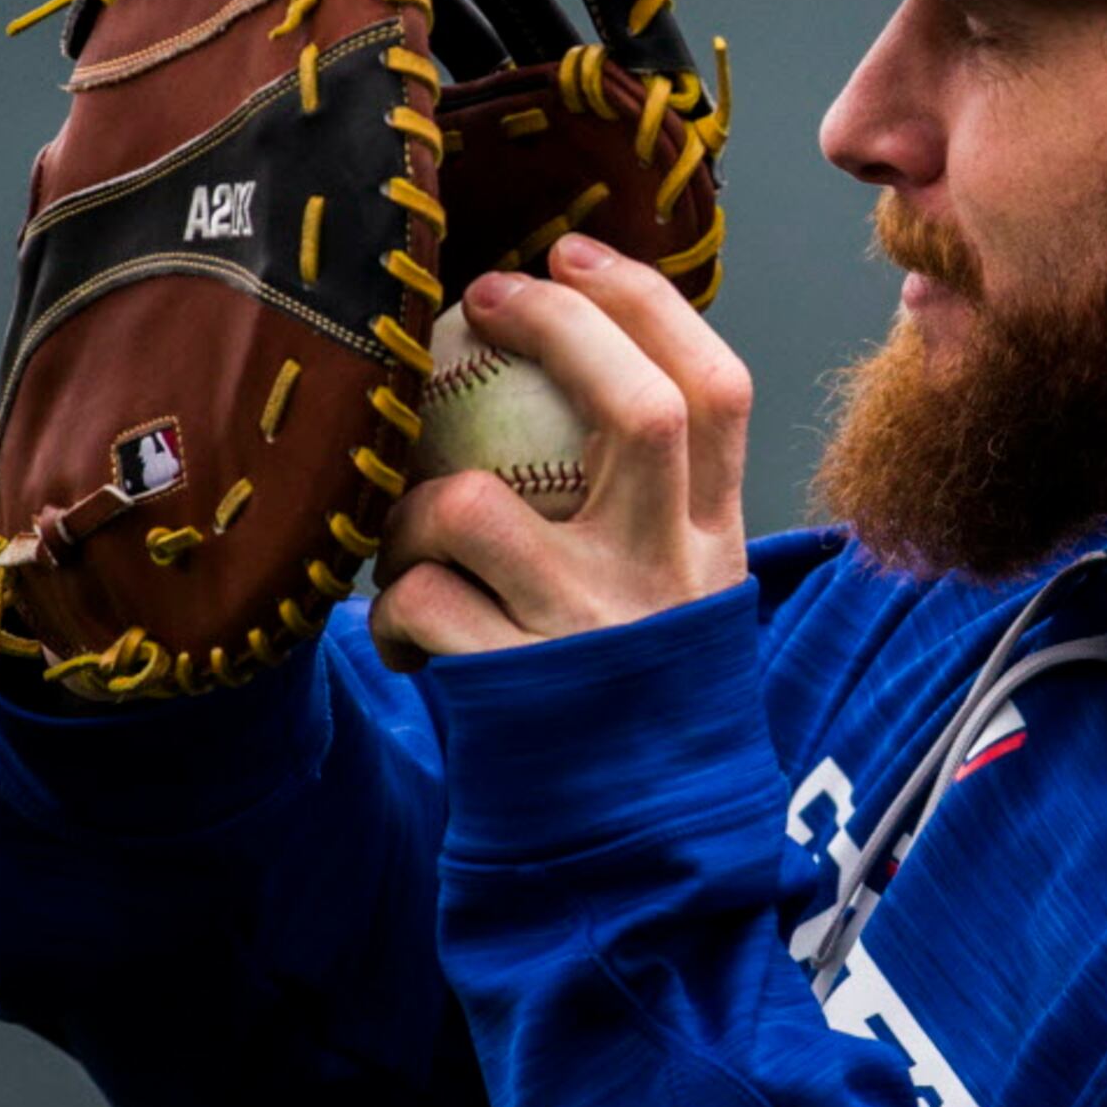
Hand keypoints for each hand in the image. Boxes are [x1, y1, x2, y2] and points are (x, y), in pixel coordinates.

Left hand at [368, 233, 750, 671]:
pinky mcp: (513, 689)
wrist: (634, 856)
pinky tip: (406, 636)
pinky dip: (389, 607)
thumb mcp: (678, 597)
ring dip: (416, 505)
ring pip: (477, 506)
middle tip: (487, 293)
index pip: (717, 391)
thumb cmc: (633, 702)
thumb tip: (577, 366)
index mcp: (714, 545)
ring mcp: (592, 633)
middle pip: (639, 411)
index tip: (573, 249)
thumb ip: (653, 506)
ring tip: (409, 535)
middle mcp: (668, 578)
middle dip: (560, 326)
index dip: (645, 302)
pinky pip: (417, 603)